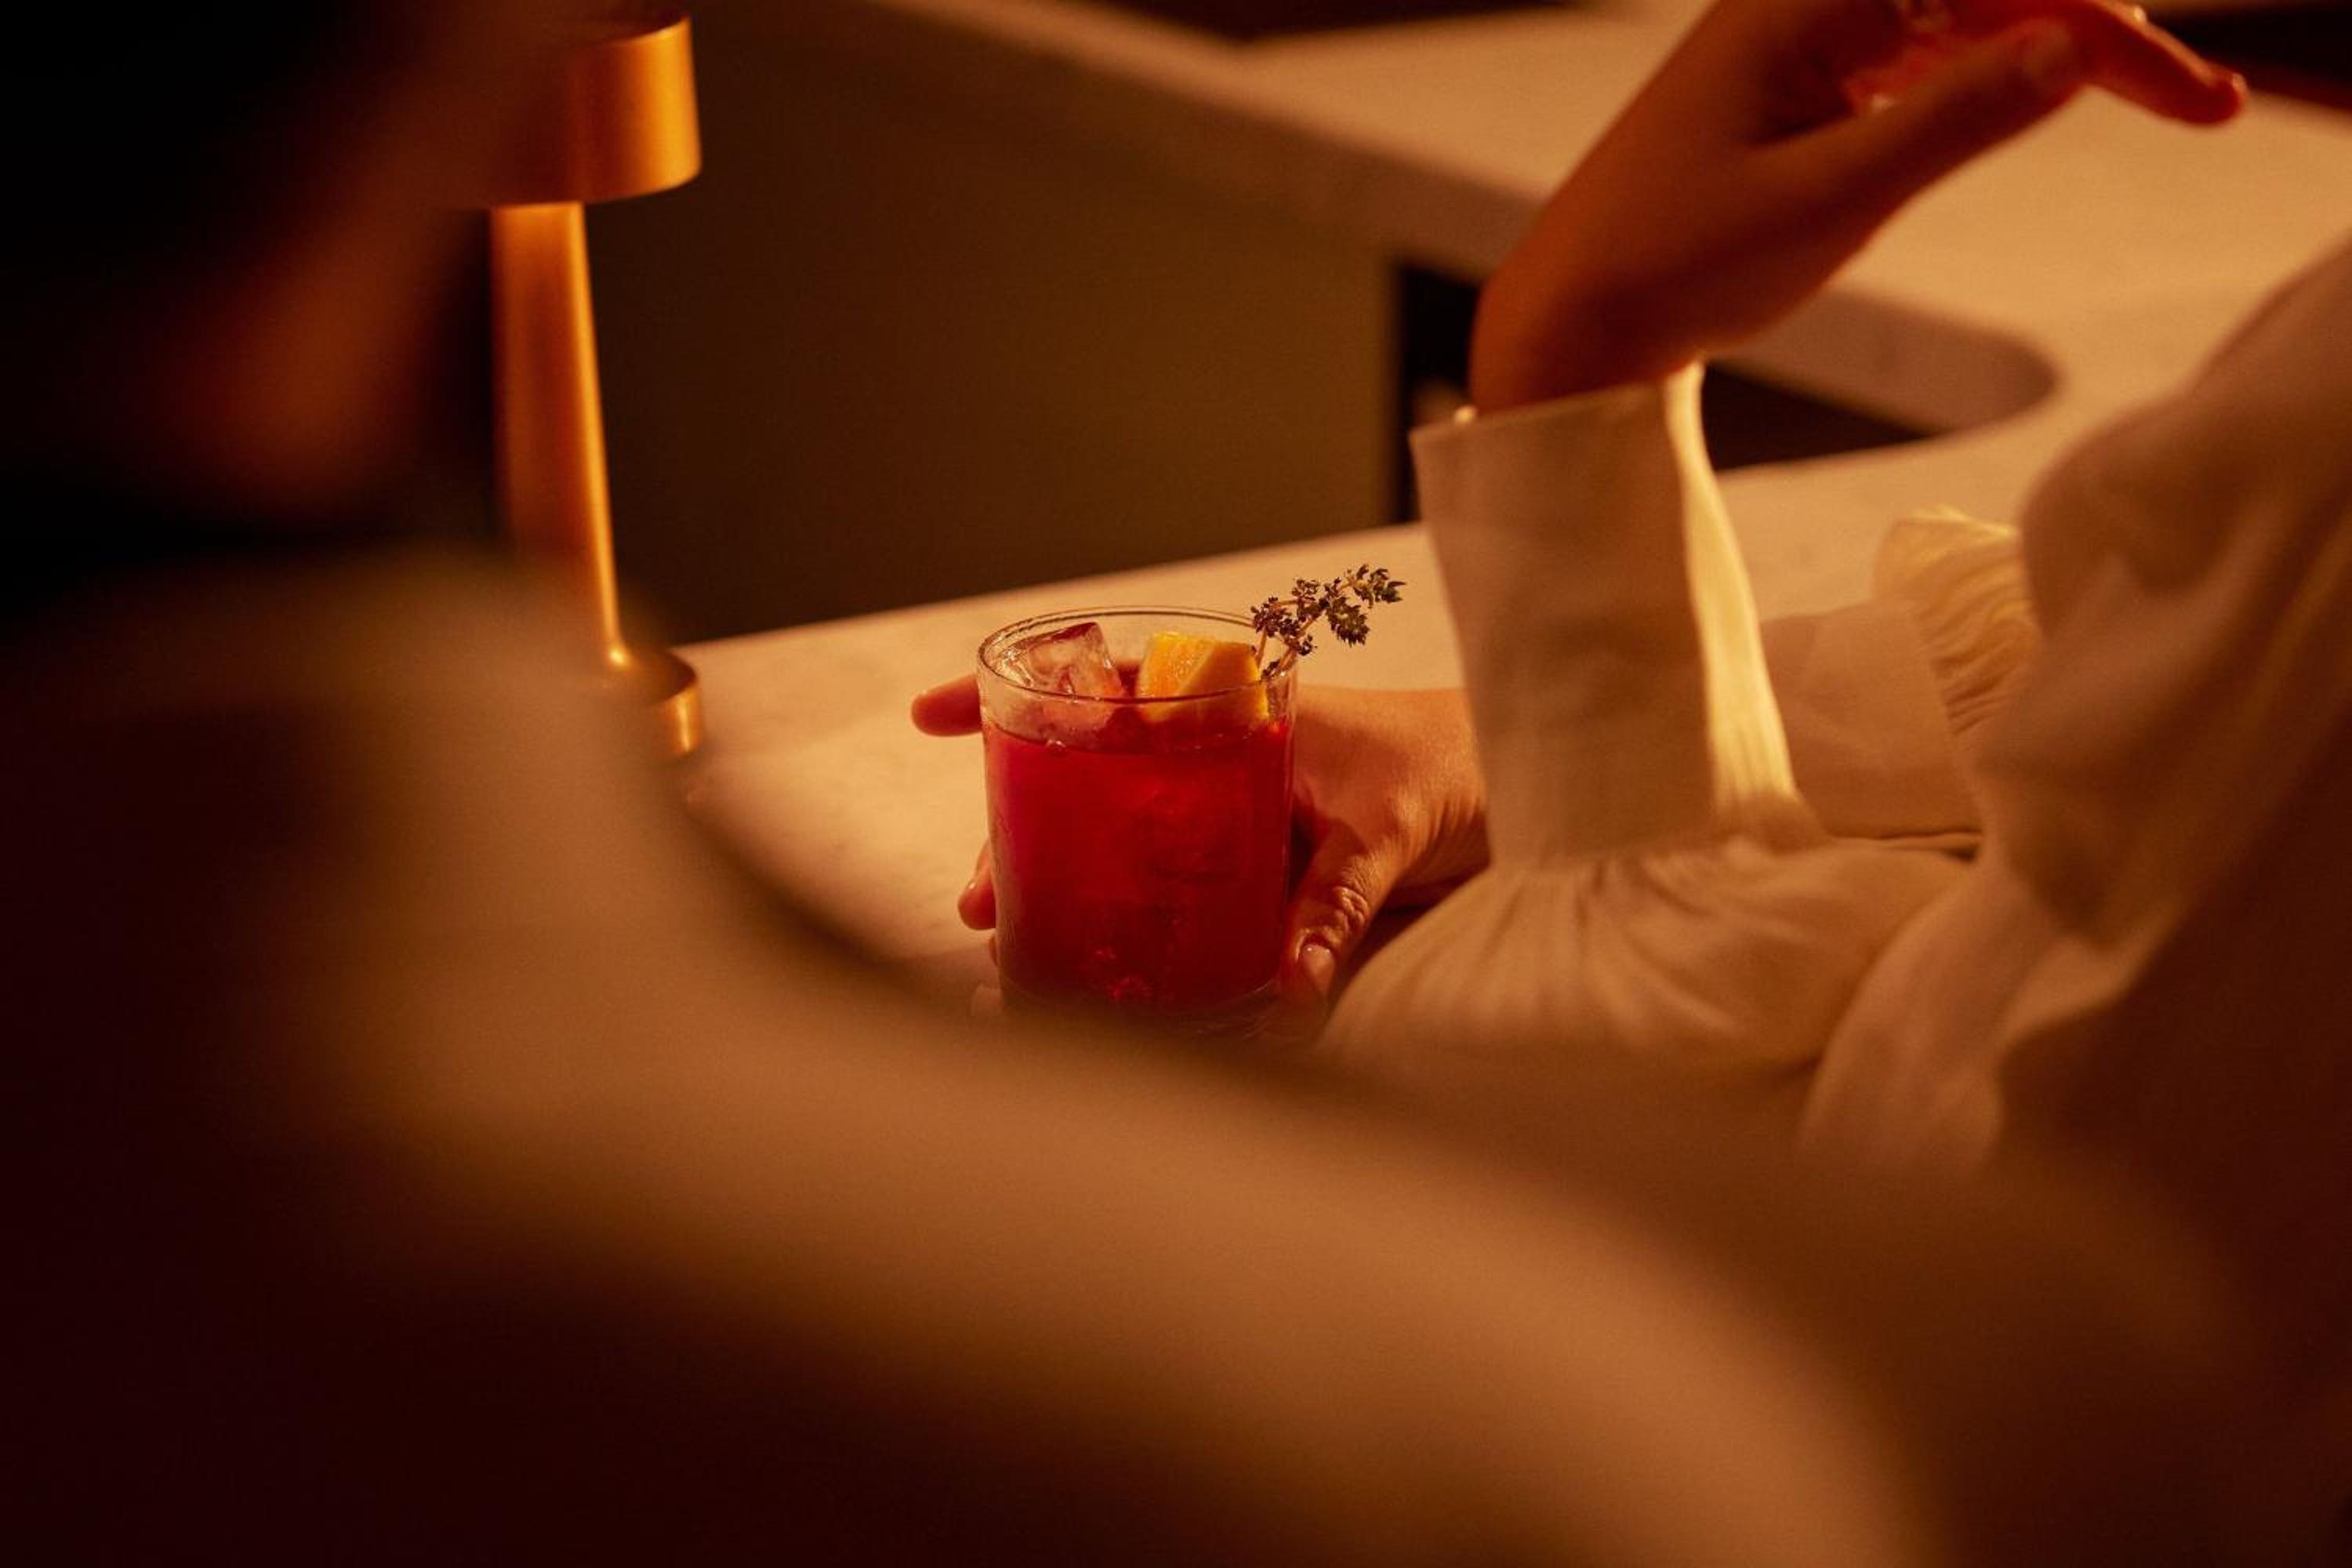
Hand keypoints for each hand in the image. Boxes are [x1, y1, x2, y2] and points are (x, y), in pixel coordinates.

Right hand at [910, 679, 1487, 1037]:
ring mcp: (1234, 816)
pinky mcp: (1260, 872)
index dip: (1016, 692)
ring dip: (1066, 886)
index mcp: (1237, 709)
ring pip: (1125, 842)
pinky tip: (1094, 970)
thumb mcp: (1391, 828)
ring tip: (1012, 946)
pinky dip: (1135, 927)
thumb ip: (1335, 903)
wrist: (1528, 785)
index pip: (1107, 685)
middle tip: (979, 897)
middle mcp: (1220, 759)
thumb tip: (1286, 988)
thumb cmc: (1456, 768)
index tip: (932, 711)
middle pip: (1094, 782)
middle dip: (1023, 831)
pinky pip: (1180, 894)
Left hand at [1471, 0, 2244, 408]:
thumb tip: (2071, 44)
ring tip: (2160, 100)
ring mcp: (1799, 46)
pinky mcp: (1797, 93)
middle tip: (2204, 107)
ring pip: (1960, 21)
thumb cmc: (1671, 266)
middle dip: (2098, 34)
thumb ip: (1953, 120)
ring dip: (2052, 53)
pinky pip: (1916, 57)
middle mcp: (1801, 7)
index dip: (2105, 29)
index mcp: (1801, 5)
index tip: (2190, 100)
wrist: (1569, 324)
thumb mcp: (1828, 201)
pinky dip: (1986, 76)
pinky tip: (2039, 93)